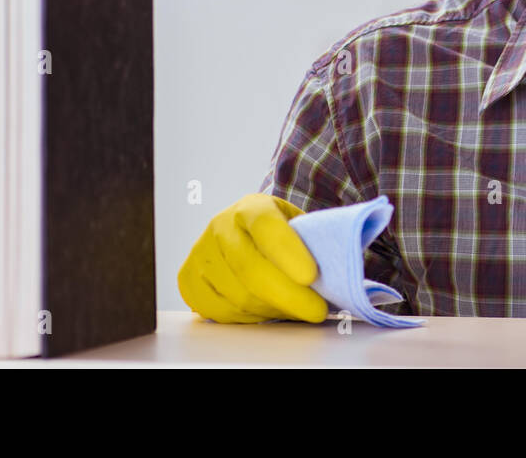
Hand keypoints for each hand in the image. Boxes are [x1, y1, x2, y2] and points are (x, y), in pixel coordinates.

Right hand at [177, 193, 327, 323]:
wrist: (242, 232)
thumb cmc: (279, 232)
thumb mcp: (297, 223)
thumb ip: (313, 242)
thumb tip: (338, 270)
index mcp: (251, 207)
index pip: (267, 227)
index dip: (288, 252)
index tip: (311, 276)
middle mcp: (220, 227)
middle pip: (250, 269)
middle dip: (288, 295)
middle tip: (317, 310)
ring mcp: (200, 253)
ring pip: (237, 296)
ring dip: (272, 310)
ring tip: (294, 308)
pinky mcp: (187, 279)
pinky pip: (219, 312)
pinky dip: (248, 319)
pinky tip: (266, 310)